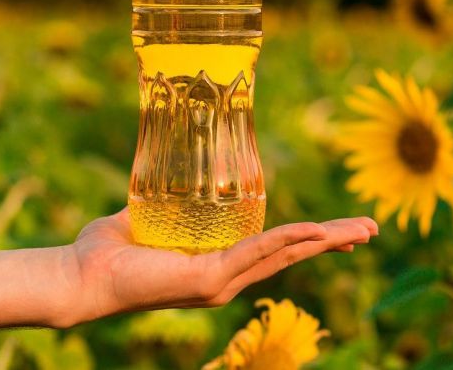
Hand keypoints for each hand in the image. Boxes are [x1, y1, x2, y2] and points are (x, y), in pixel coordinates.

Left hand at [61, 209, 377, 325]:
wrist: (82, 275)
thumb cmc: (108, 251)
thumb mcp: (148, 217)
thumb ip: (167, 202)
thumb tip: (170, 171)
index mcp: (218, 264)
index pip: (275, 249)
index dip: (310, 239)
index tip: (340, 230)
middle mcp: (227, 277)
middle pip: (292, 254)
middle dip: (333, 242)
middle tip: (370, 229)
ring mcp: (222, 282)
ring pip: (285, 254)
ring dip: (324, 240)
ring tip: (360, 231)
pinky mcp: (210, 280)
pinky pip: (257, 253)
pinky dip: (287, 239)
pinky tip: (313, 232)